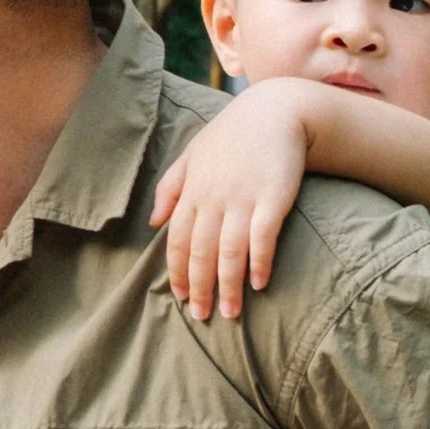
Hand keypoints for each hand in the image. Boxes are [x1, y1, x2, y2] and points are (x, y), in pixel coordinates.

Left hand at [149, 82, 310, 320]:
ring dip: (228, 285)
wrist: (276, 111)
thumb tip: (153, 222)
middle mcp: (214, 198)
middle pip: (201, 252)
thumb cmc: (231, 135)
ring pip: (229, 251)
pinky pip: (263, 237)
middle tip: (202, 316)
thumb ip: (170, 187)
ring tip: (230, 312)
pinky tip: (259, 283)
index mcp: (192, 191)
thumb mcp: (192, 154)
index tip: (180, 297)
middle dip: (199, 287)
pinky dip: (260, 262)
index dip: (178, 270)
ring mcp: (244, 199)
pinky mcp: (273, 198)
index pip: (178, 239)